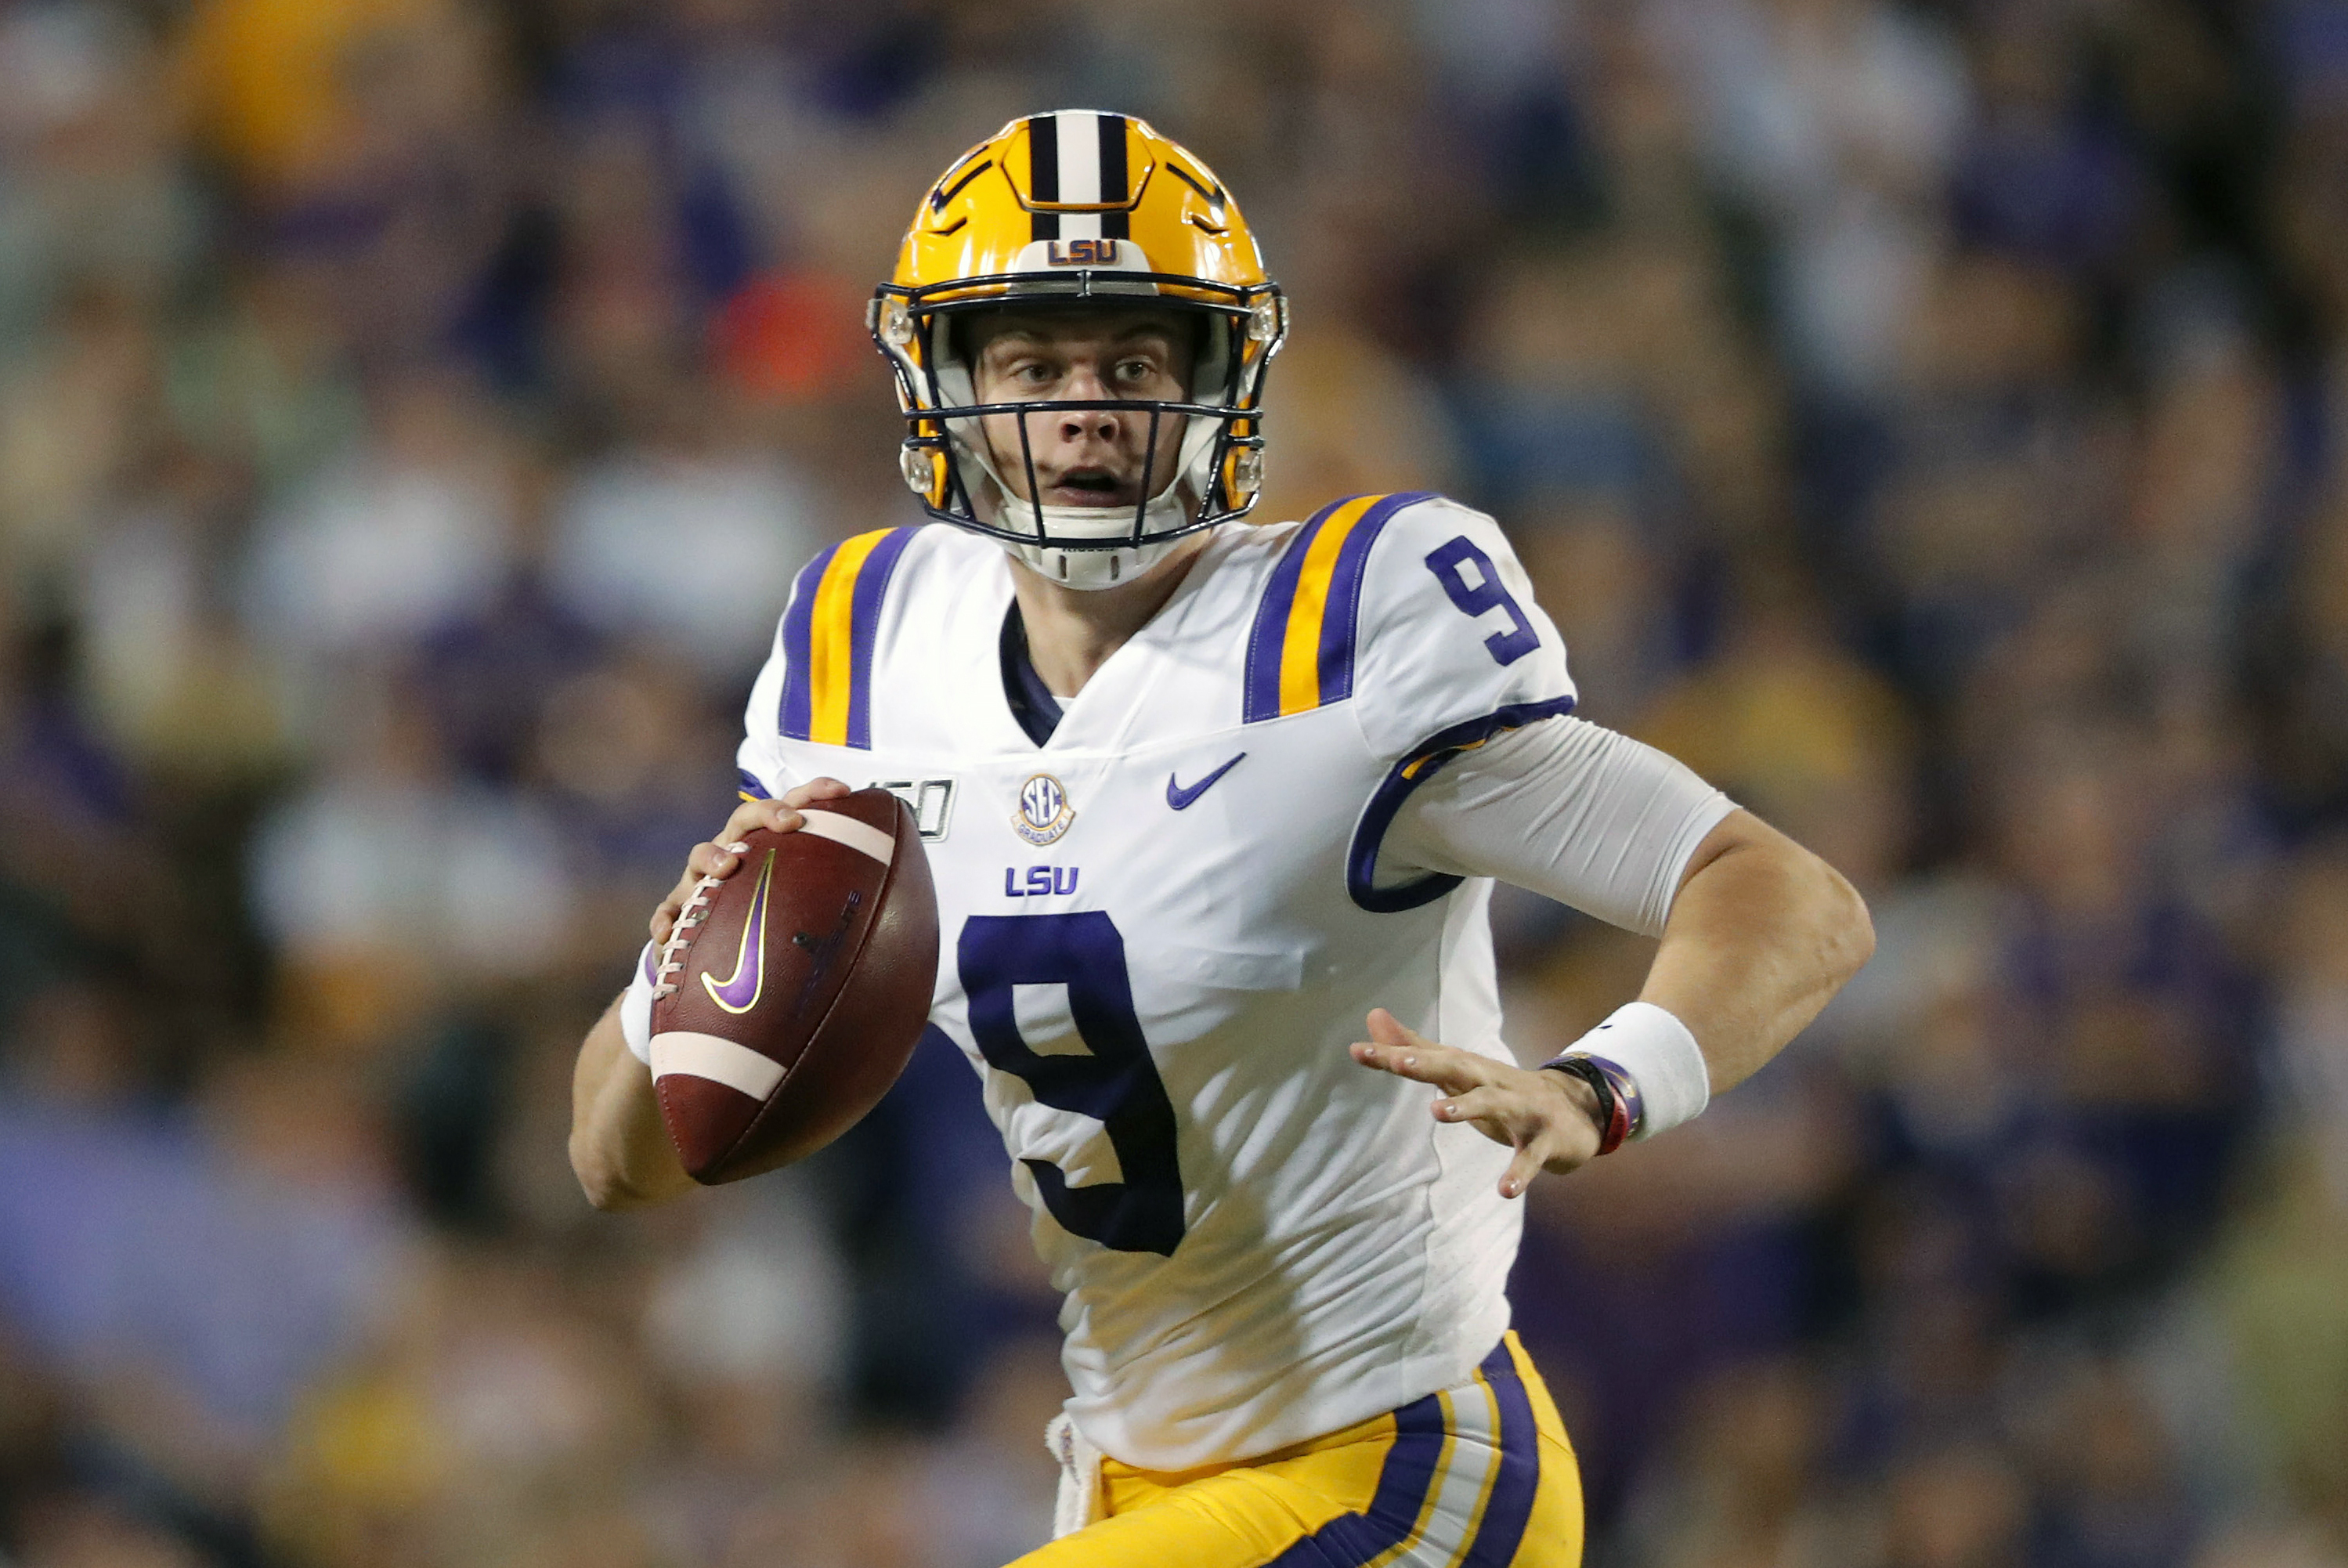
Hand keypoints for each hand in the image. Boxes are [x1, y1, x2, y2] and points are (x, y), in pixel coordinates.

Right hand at [651, 778, 853, 945]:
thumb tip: (899, 915)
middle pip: (745, 819)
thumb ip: (844, 904)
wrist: (721, 955)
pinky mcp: (679, 911)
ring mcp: (702, 879)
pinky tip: (667, 935)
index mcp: (768, 845)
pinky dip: (665, 920)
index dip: (814, 793)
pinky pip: (667, 912)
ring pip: (700, 856)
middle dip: (766, 813)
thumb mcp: (809, 907)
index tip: (843, 791)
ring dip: (712, 855)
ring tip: (726, 868)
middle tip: (790, 824)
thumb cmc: (774, 920)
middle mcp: (735, 852)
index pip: (791, 807)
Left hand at [1349, 1008, 1602, 1198]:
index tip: (1356, 1050)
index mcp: (1470, 1070)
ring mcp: (1521, 1109)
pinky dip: (1518, 1173)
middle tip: (1399, 1062)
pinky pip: (1530, 1158)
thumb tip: (1373, 1016)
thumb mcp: (1460, 1071)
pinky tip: (1504, 1191)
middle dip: (1428, 1065)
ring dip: (1466, 1107)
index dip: (1393, 1054)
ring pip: (1493, 1104)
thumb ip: (1415, 1047)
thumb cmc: (1505, 1091)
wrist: (1579, 1109)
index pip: (1428, 1058)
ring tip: (1437, 1113)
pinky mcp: (1544, 1141)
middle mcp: (1493, 1083)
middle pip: (1457, 1069)